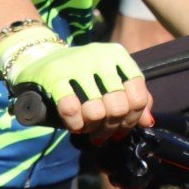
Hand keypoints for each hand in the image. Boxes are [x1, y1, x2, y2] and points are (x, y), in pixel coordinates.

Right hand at [9, 40, 150, 137]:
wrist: (40, 57)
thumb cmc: (83, 72)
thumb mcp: (111, 77)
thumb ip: (133, 96)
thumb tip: (148, 122)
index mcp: (119, 55)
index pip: (138, 95)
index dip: (132, 120)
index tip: (121, 130)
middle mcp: (101, 57)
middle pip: (118, 107)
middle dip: (110, 127)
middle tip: (101, 133)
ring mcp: (77, 65)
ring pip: (96, 111)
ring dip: (92, 128)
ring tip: (88, 129)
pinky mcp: (54, 76)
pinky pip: (71, 110)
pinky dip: (75, 125)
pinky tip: (75, 126)